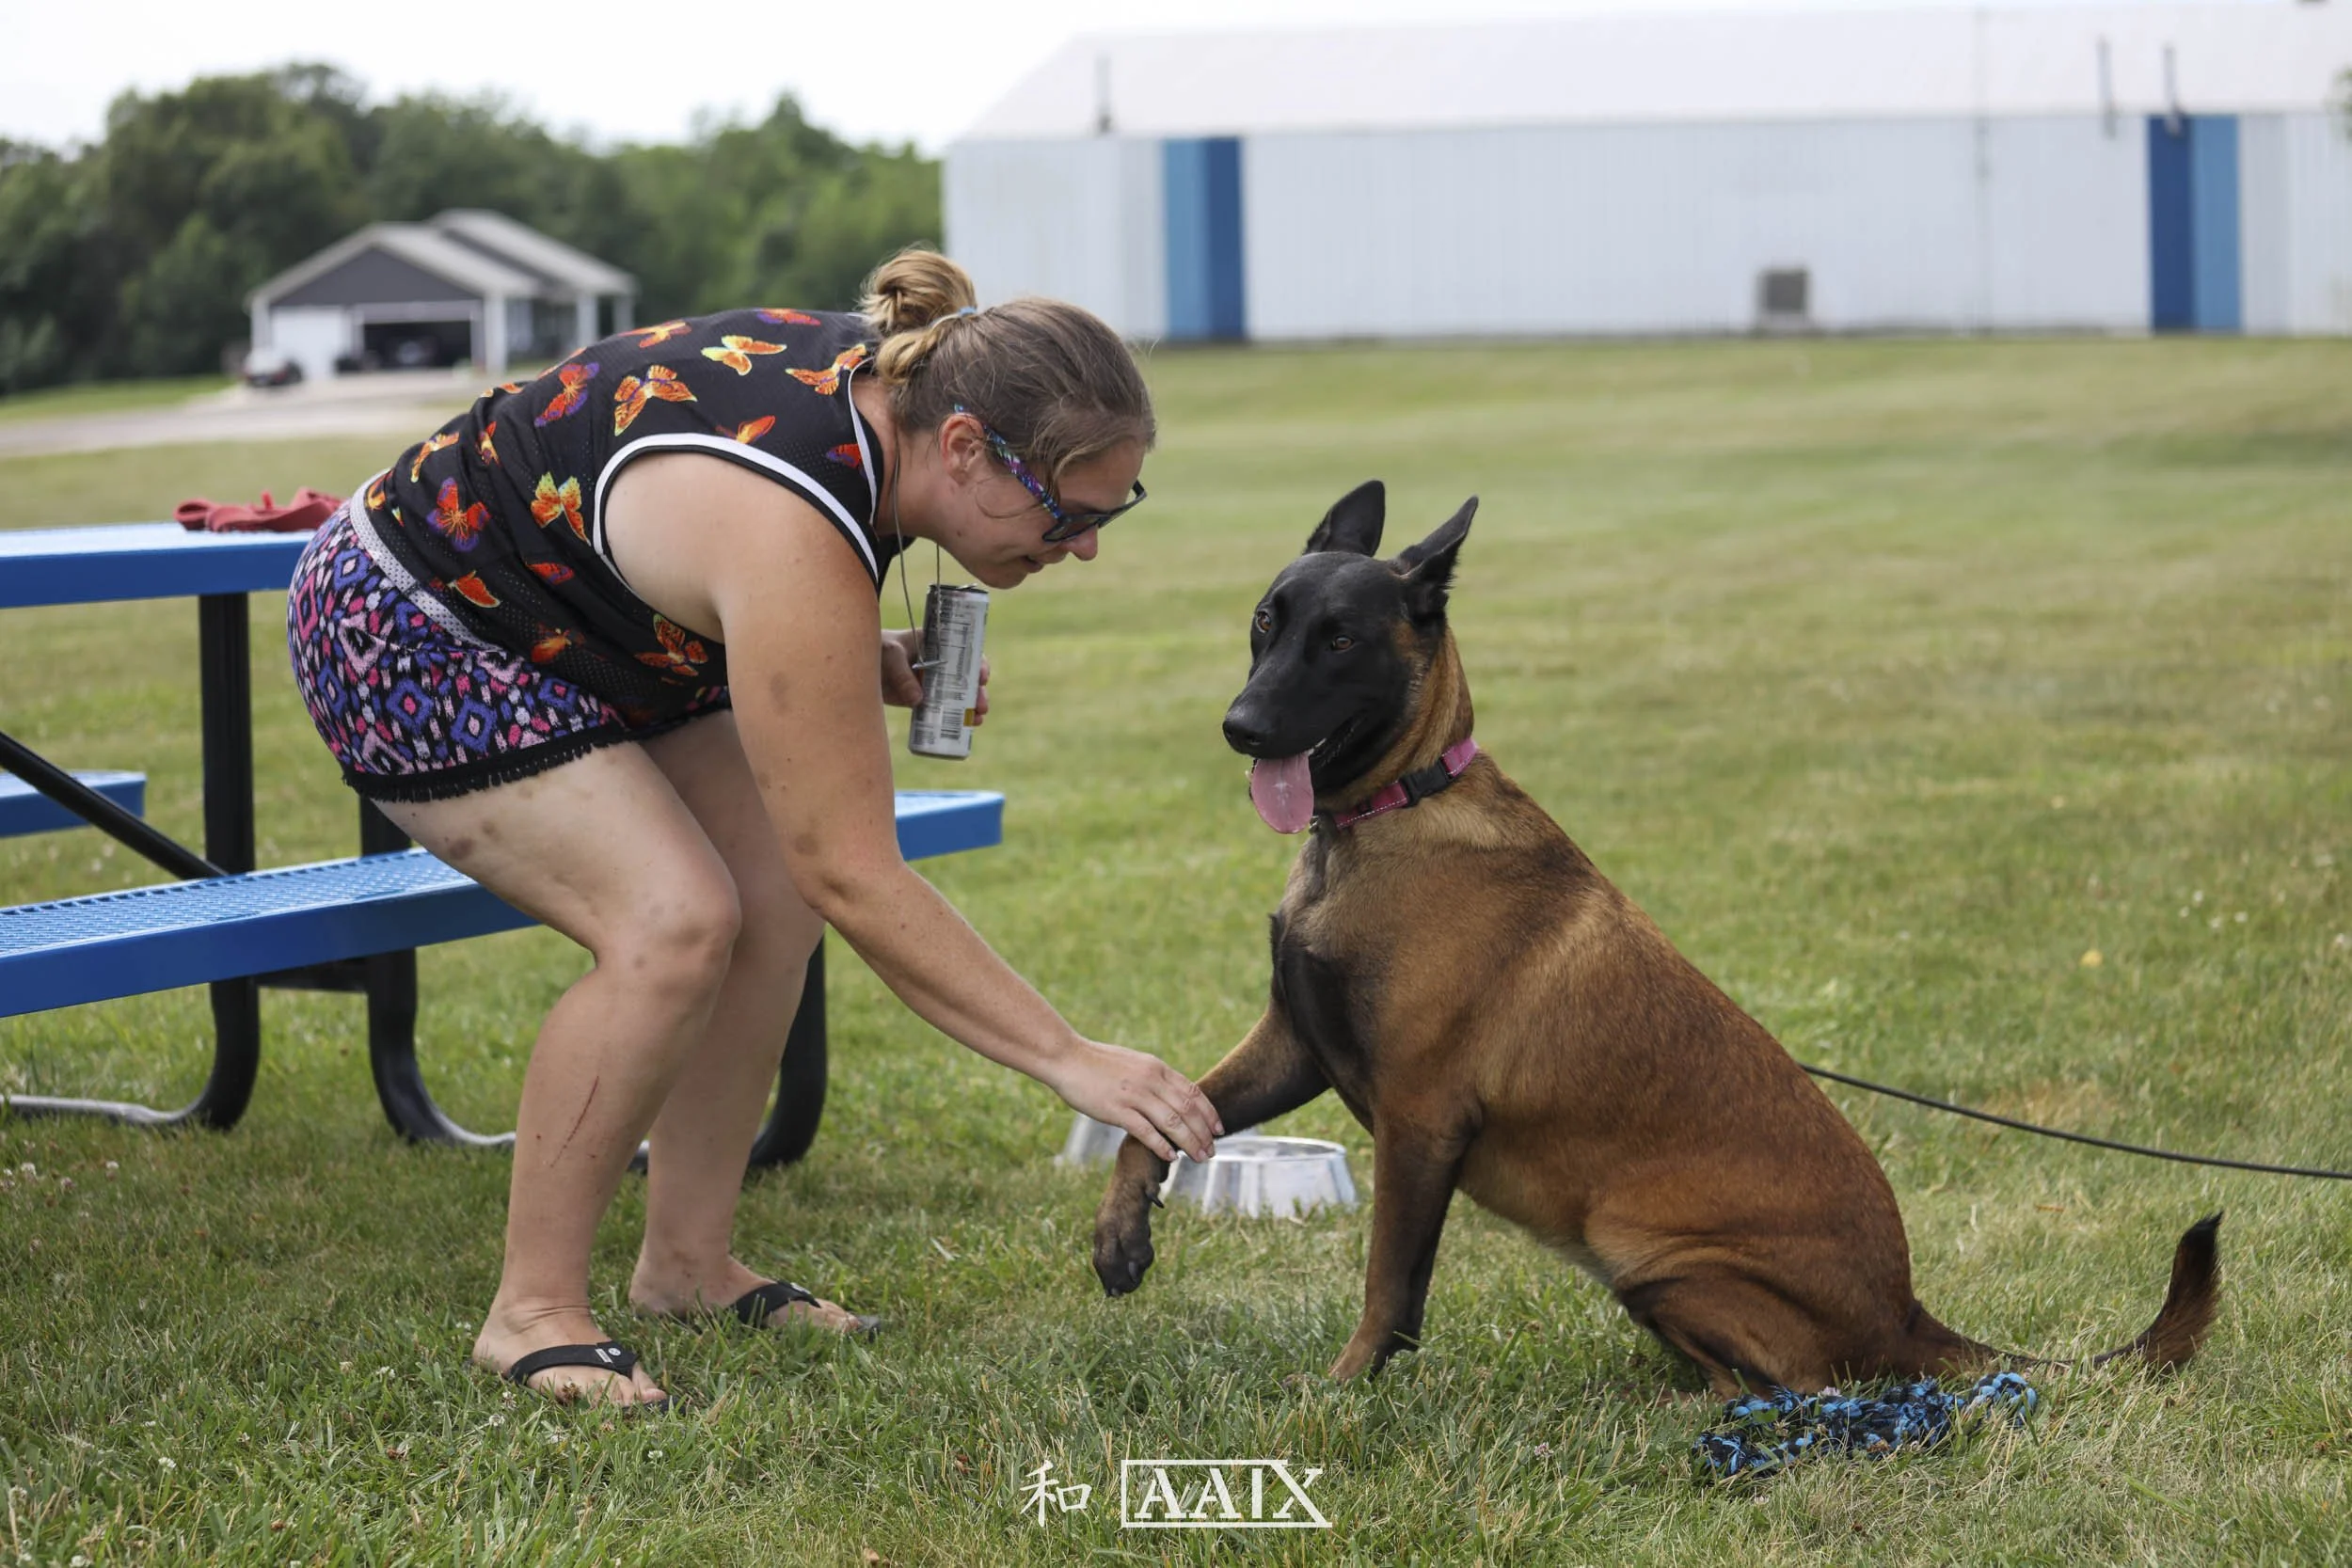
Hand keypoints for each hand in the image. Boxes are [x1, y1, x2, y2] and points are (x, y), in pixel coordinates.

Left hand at [879, 629, 989, 721]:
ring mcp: (931, 682)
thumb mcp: (890, 655)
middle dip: (978, 693)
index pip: (964, 652)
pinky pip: (941, 709)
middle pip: (966, 678)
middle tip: (981, 706)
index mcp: (936, 644)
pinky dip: (954, 719)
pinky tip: (966, 729)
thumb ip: (902, 675)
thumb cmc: (877, 649)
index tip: (982, 677)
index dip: (978, 664)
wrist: (857, 665)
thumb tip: (918, 700)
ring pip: (958, 695)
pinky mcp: (920, 698)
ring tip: (978, 720)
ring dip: (971, 708)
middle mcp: (939, 663)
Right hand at [1048, 1040, 1220, 1163]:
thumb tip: (1171, 1095)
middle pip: (1188, 1109)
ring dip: (1190, 1142)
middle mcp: (1150, 1079)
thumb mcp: (1134, 1063)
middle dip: (1204, 1133)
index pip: (1193, 1092)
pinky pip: (1146, 1130)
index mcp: (1156, 1067)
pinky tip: (1171, 1157)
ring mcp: (1134, 1094)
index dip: (1209, 1113)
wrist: (1067, 1057)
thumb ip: (1153, 1078)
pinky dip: (1161, 1145)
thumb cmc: (1097, 1063)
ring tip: (1200, 1157)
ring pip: (1172, 1122)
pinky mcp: (1117, 1109)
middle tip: (1212, 1151)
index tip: (1219, 1129)